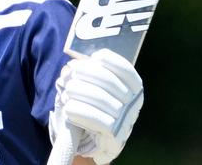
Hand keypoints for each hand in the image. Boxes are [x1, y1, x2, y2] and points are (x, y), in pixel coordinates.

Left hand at [49, 49, 143, 163]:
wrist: (91, 144)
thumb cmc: (90, 109)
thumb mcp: (91, 88)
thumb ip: (82, 74)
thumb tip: (69, 68)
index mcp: (134, 88)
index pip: (125, 69)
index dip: (109, 59)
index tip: (93, 57)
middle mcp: (134, 104)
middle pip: (109, 81)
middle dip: (86, 73)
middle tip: (70, 74)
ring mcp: (127, 121)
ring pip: (101, 99)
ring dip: (79, 92)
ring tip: (66, 92)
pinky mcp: (115, 138)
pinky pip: (97, 120)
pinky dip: (80, 111)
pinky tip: (68, 109)